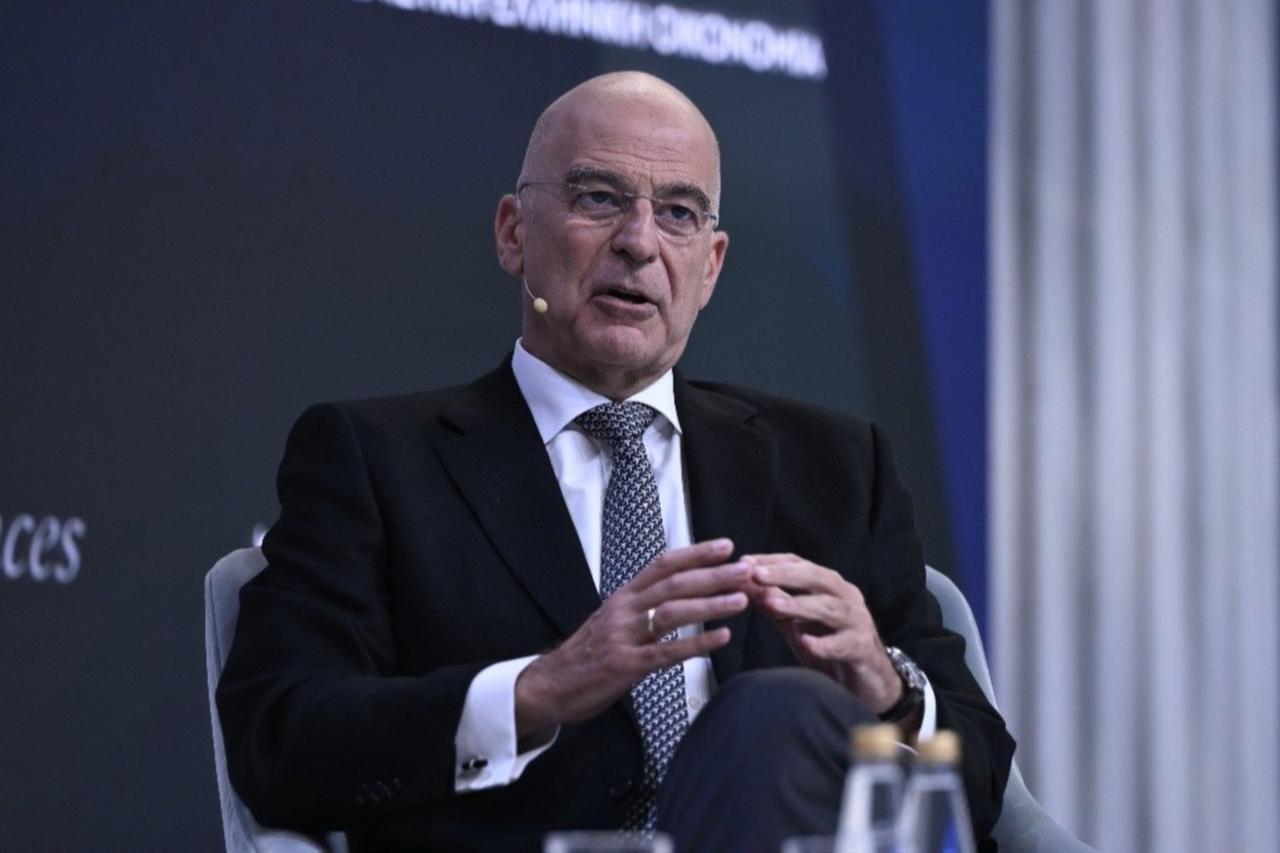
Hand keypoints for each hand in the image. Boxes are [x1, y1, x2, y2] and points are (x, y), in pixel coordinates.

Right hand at [515, 538, 750, 738]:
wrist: (549, 685)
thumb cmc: (586, 654)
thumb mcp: (613, 621)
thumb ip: (642, 607)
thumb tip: (678, 595)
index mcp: (623, 596)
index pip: (663, 565)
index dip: (695, 553)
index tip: (726, 546)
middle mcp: (624, 610)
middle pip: (674, 584)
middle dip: (714, 575)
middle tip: (746, 570)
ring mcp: (624, 637)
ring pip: (672, 612)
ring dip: (711, 605)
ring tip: (742, 600)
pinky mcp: (625, 665)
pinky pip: (666, 652)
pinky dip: (696, 643)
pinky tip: (721, 639)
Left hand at [746, 553, 902, 714]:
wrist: (869, 682)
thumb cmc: (831, 646)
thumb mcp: (798, 623)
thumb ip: (774, 604)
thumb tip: (743, 585)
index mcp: (829, 586)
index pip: (799, 564)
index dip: (772, 561)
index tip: (744, 562)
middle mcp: (845, 598)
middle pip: (816, 578)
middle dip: (784, 574)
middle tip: (756, 575)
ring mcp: (856, 622)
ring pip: (828, 608)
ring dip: (799, 605)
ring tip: (773, 604)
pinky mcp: (861, 649)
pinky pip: (842, 645)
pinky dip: (823, 644)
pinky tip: (805, 643)